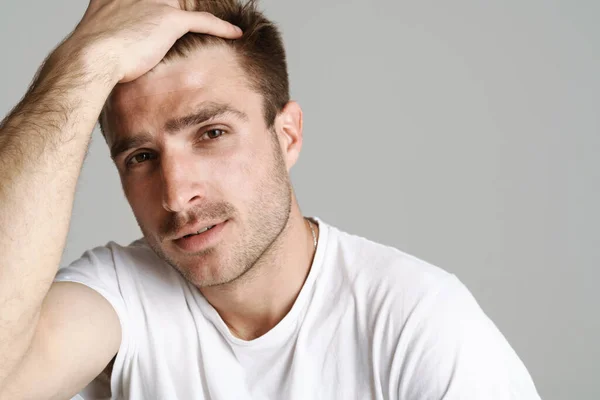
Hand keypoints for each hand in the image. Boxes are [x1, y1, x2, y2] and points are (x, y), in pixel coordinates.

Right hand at [67, 0, 241, 82]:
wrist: (91, 59)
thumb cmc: (91, 59)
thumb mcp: (98, 40)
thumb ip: (113, 38)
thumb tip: (118, 57)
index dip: (159, 5)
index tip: (169, 12)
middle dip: (179, 5)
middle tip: (179, 25)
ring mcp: (153, 4)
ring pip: (187, 3)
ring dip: (201, 13)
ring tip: (217, 21)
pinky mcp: (169, 20)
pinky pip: (203, 21)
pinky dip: (221, 27)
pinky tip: (234, 33)